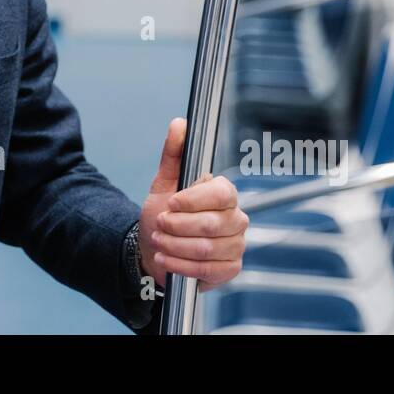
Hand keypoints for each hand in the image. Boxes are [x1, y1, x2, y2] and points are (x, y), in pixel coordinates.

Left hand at [139, 118, 247, 290]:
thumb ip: (173, 154)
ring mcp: (236, 245)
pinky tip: (166, 259)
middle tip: (159, 224)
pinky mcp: (230, 268)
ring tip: (158, 241)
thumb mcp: (164, 182)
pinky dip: (181, 265)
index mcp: (224, 193)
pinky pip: (208, 270)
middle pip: (211, 225)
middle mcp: (236, 218)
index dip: (192, 200)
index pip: (220, 193)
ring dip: (175, 246)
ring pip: (207, 249)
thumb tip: (180, 123)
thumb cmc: (165, 213)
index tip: (170, 203)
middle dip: (177, 226)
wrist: (157, 248)